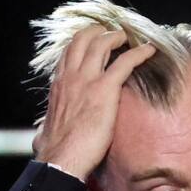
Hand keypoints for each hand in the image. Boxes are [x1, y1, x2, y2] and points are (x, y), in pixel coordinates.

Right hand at [32, 26, 157, 179]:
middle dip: (98, 31)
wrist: (61, 158)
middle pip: (83, 40)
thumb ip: (44, 127)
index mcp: (59, 85)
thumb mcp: (43, 132)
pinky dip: (138, 53)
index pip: (69, 53)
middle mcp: (71, 77)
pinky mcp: (105, 90)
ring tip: (128, 37)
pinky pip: (125, 63)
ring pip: (102, 44)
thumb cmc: (54, 151)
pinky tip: (149, 50)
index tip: (93, 42)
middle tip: (112, 33)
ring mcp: (87, 80)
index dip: (82, 44)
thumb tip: (40, 134)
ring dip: (116, 37)